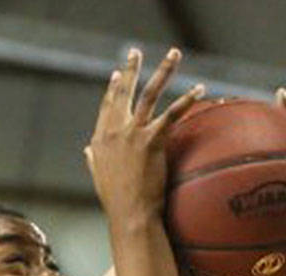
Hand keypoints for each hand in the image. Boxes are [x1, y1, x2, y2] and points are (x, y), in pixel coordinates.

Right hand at [85, 48, 203, 219]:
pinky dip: (186, 99)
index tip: (118, 74)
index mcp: (100, 138)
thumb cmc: (117, 202)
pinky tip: (199, 88)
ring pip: (149, 94)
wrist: (130, 214)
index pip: (107, 106)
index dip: (113, 89)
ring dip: (163, 71)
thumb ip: (93, 159)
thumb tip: (87, 151)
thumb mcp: (98, 176)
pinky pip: (172, 114)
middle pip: (123, 92)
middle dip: (130, 68)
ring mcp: (133, 133)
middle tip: (135, 51)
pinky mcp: (152, 140)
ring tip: (173, 54)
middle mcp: (114, 130)